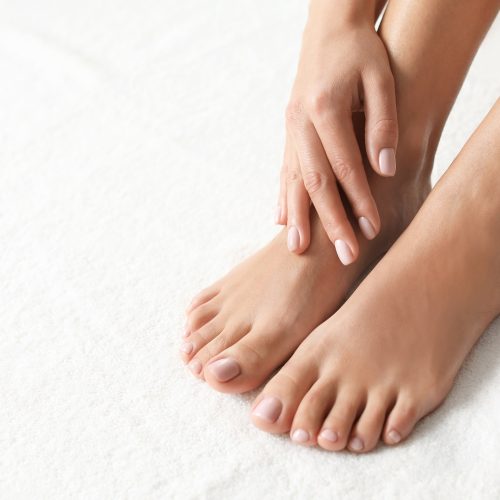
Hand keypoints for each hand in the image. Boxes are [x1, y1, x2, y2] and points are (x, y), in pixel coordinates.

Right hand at [277, 4, 397, 264]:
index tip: (371, 229)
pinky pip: (284, 170)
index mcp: (324, 108)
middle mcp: (300, 123)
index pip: (345, 166)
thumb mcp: (382, 80)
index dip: (359, 200)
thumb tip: (385, 170)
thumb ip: (383, 125)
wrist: (328, 31)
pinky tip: (281, 219)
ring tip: (297, 250)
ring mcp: (290, 129)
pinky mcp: (288, 133)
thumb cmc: (360, 53)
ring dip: (297, 217)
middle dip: (329, 222)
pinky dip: (283, 196)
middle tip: (342, 255)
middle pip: (315, 182)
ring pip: (293, 180)